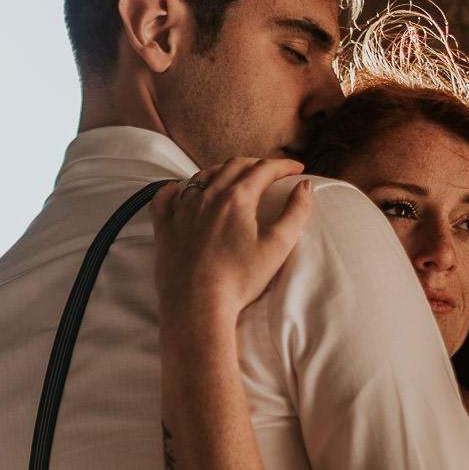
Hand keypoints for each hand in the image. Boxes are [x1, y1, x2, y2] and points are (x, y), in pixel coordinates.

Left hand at [151, 157, 312, 327]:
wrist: (198, 305)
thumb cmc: (240, 279)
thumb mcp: (277, 245)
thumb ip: (296, 212)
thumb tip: (305, 186)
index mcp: (236, 198)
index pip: (264, 169)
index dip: (284, 165)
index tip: (297, 168)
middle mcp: (207, 197)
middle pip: (233, 167)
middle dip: (256, 164)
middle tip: (270, 171)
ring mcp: (182, 212)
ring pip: (201, 178)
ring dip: (221, 172)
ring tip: (233, 177)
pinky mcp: (165, 230)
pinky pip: (163, 201)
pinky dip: (170, 190)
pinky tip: (175, 188)